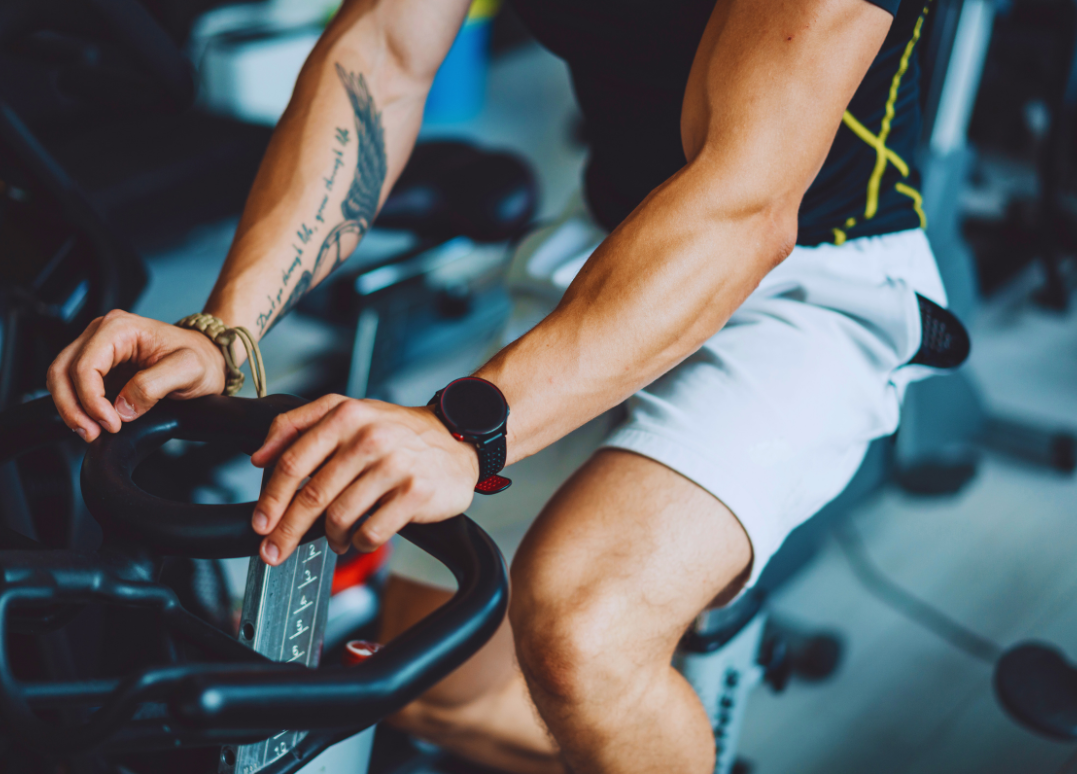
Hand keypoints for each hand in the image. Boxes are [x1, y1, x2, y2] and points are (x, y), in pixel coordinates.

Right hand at [47, 310, 227, 440]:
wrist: (208, 358)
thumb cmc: (201, 358)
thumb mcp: (189, 369)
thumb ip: (154, 385)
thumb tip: (121, 408)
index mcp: (119, 328)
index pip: (85, 366)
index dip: (91, 399)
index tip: (111, 423)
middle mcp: (101, 334)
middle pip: (62, 371)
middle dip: (72, 407)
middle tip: (92, 433)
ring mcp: (97, 350)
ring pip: (61, 379)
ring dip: (70, 409)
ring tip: (91, 432)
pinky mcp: (100, 367)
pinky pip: (73, 387)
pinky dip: (78, 407)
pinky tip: (94, 423)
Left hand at [249, 395, 479, 563]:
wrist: (457, 438)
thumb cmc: (397, 432)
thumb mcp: (348, 413)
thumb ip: (298, 425)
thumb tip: (259, 457)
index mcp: (345, 416)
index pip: (294, 461)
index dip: (271, 498)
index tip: (261, 523)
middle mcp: (369, 437)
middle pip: (312, 495)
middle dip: (287, 530)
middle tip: (275, 551)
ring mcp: (394, 464)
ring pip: (340, 517)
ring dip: (331, 537)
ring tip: (336, 539)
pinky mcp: (415, 492)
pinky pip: (372, 531)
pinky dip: (360, 542)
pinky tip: (361, 538)